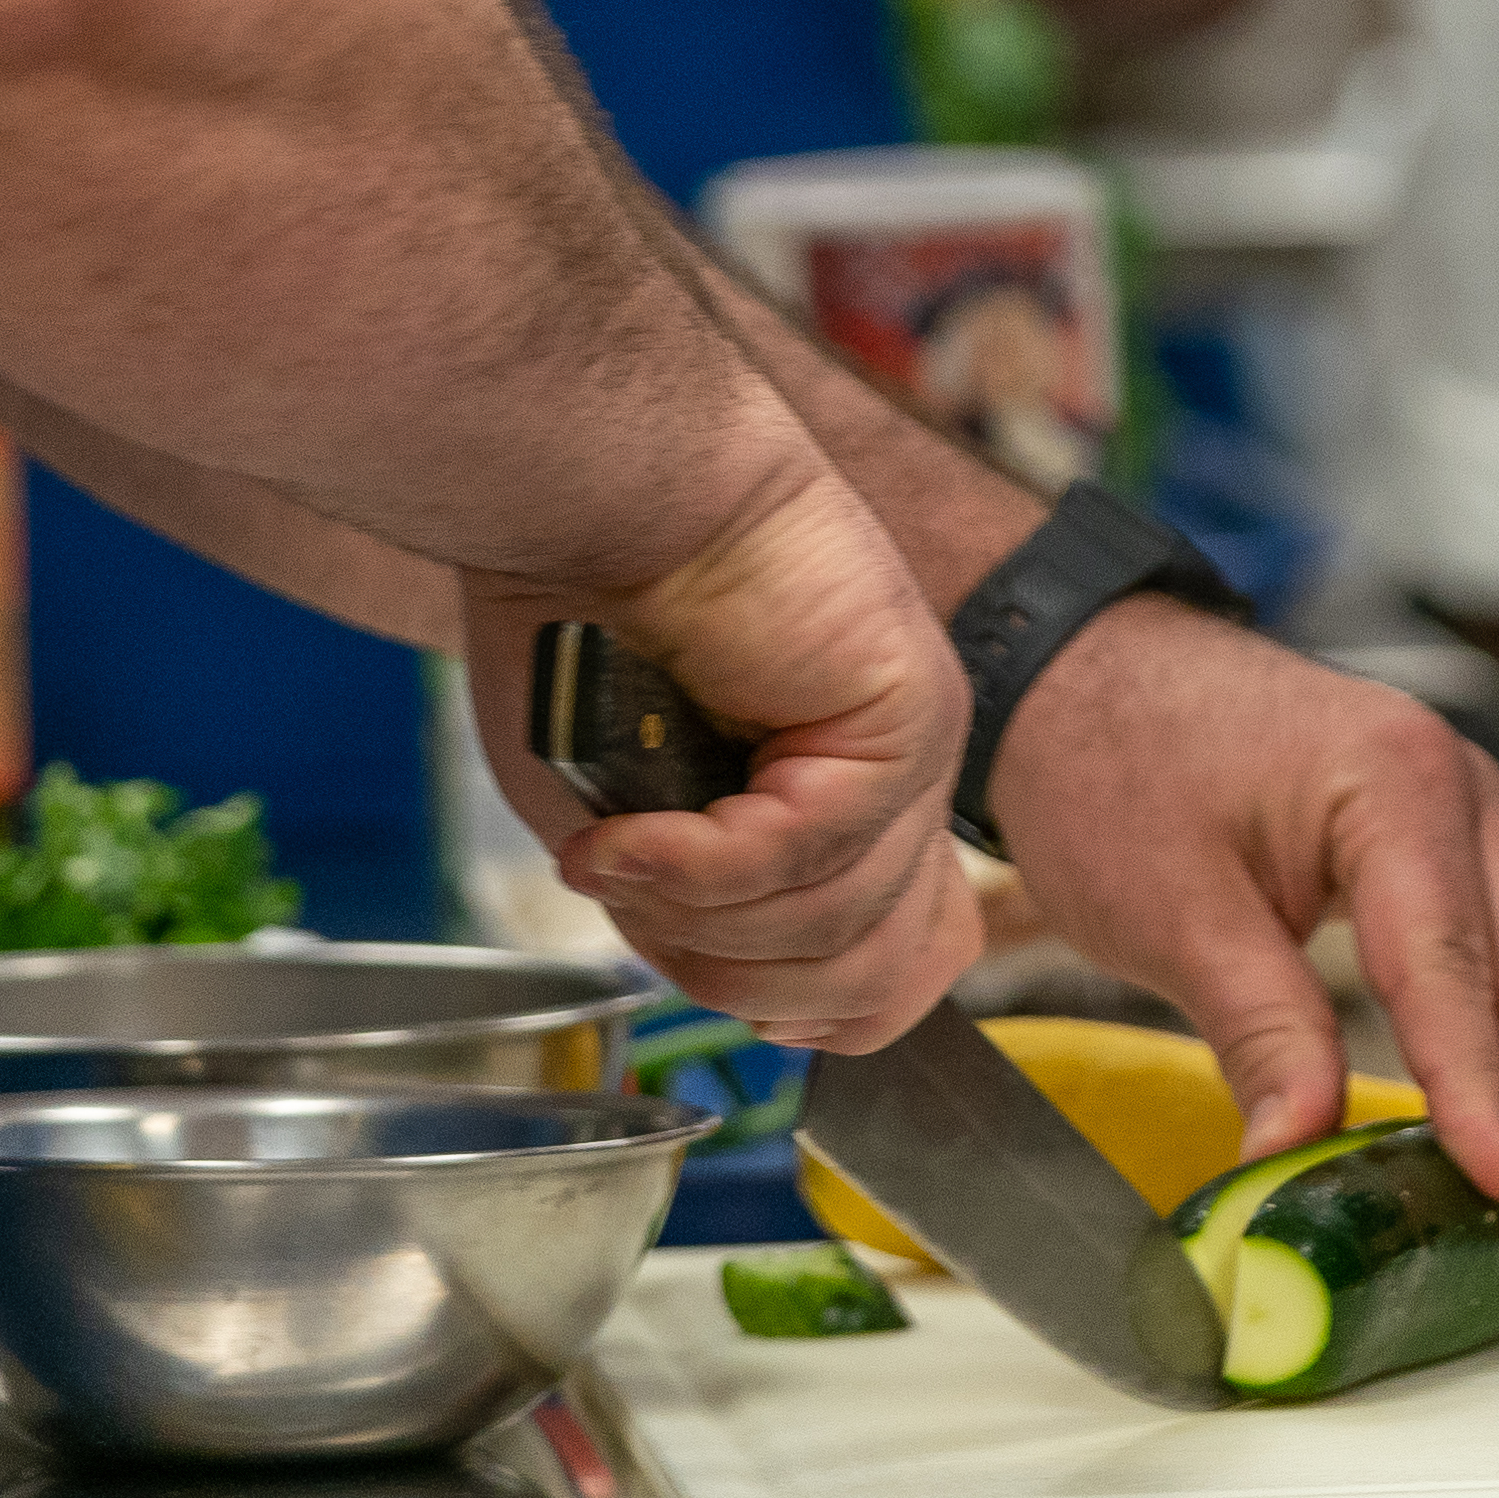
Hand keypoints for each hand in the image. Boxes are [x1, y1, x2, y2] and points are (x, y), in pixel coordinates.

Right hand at [463, 462, 977, 1048]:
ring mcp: (913, 747)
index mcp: (847, 805)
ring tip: (616, 847)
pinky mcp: (907, 709)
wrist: (593, 486)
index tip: (696, 964)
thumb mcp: (630, 822)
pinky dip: (701, 864)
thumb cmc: (585, 625)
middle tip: (634, 899)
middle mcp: (898, 782)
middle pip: (878, 980)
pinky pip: (815, 852)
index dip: (802, 1011)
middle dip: (736, 978)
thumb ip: (700, 916)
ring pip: (840, 929)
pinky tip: (627, 836)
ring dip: (699, 914)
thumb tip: (761, 1007)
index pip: (898, 973)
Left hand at [985, 602, 1498, 1238]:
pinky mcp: (1455, 805)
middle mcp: (1456, 775)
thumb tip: (1299, 1151)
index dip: (1480, 1086)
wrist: (1078, 662)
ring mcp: (1467, 784)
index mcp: (1389, 784)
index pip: (1452, 964)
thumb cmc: (1111, 765)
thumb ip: (1257, 1027)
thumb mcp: (1167, 908)